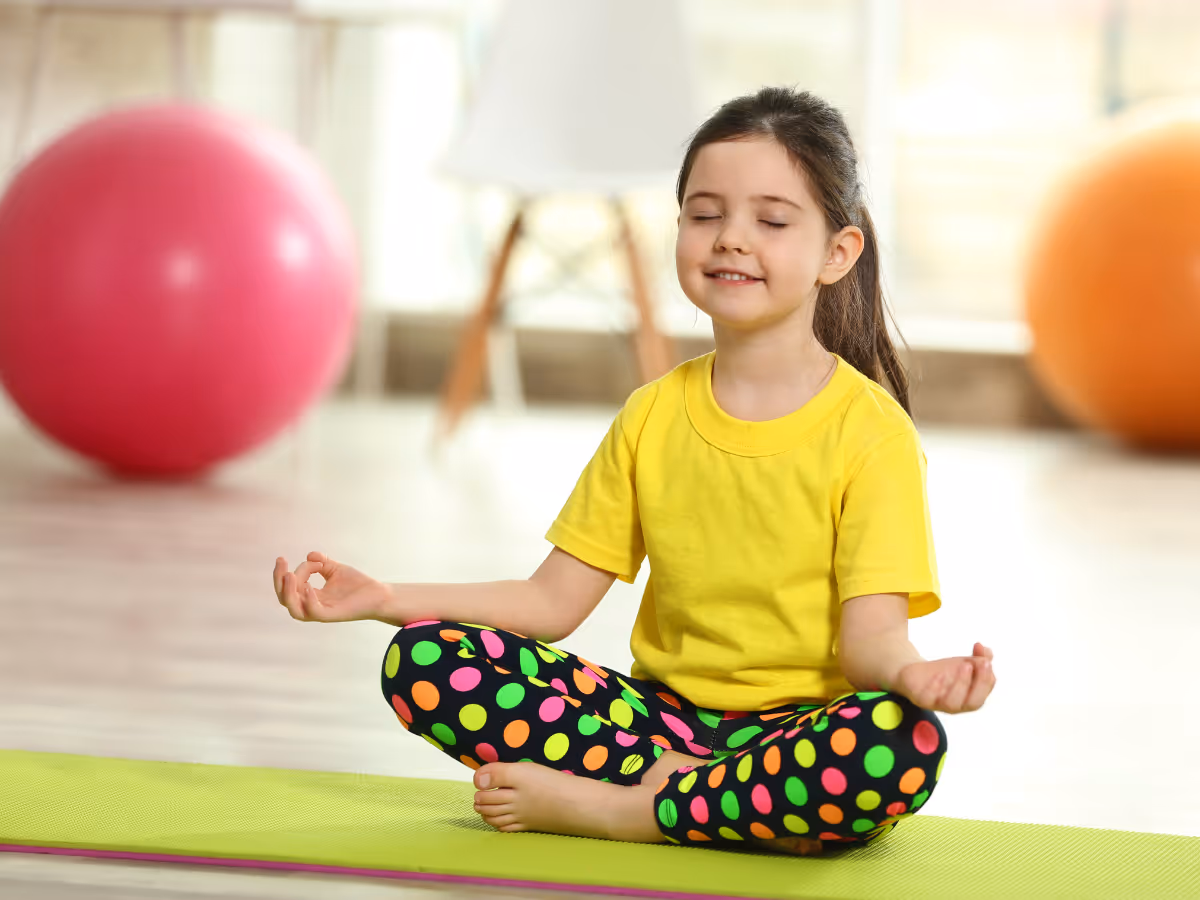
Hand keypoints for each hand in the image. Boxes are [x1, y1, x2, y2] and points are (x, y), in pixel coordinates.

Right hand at [273, 552, 388, 622]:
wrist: (379, 594)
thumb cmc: (358, 585)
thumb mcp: (335, 569)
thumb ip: (321, 563)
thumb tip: (309, 554)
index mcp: (311, 597)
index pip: (291, 586)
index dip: (296, 570)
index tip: (313, 559)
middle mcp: (313, 605)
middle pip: (285, 599)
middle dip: (278, 580)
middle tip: (281, 561)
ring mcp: (322, 612)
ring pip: (294, 610)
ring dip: (287, 592)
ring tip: (289, 575)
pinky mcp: (333, 615)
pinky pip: (314, 613)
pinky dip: (308, 601)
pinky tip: (308, 587)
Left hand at [894, 643, 994, 712]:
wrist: (916, 673)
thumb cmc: (946, 673)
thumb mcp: (966, 663)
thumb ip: (981, 657)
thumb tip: (985, 648)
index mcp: (969, 698)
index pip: (983, 694)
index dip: (986, 680)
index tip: (986, 661)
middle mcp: (956, 705)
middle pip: (972, 703)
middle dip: (977, 684)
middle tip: (973, 664)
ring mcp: (938, 704)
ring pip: (951, 704)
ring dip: (959, 684)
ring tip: (963, 665)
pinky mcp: (921, 699)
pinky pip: (928, 698)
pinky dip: (935, 687)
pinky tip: (939, 674)